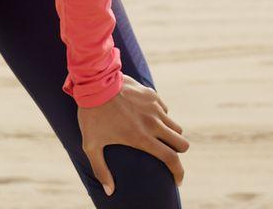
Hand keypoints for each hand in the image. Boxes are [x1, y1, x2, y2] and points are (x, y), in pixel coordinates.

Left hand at [76, 74, 188, 196]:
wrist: (94, 82)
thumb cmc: (92, 115)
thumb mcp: (91, 144)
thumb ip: (100, 169)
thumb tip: (109, 191)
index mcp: (142, 138)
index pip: (171, 159)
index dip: (178, 173)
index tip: (176, 180)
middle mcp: (153, 123)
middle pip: (182, 143)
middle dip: (178, 152)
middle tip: (166, 153)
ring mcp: (154, 108)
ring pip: (175, 127)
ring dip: (171, 134)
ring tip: (157, 136)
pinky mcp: (152, 95)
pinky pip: (165, 110)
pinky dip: (161, 117)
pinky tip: (147, 117)